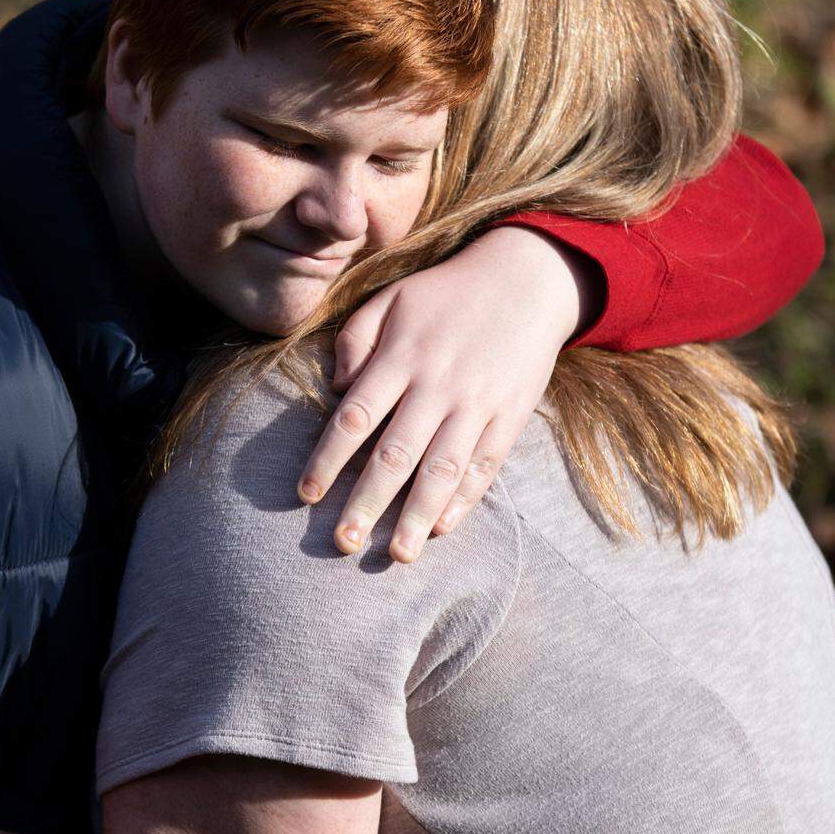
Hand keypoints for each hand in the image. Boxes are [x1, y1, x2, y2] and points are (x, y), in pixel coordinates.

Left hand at [296, 226, 598, 560]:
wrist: (529, 279)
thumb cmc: (446, 294)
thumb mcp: (391, 298)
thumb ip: (355, 340)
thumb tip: (335, 390)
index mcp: (401, 357)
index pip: (355, 417)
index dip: (327, 459)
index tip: (306, 494)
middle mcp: (437, 385)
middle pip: (395, 454)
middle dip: (366, 502)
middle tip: (342, 542)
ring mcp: (477, 405)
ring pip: (442, 469)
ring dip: (417, 516)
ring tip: (396, 555)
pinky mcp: (509, 418)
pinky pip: (484, 466)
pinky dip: (463, 499)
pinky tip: (441, 528)